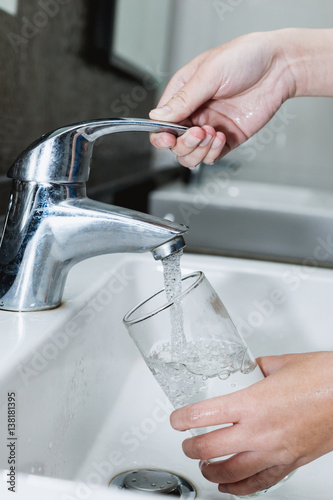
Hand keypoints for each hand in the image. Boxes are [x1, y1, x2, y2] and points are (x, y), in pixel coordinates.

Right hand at [149, 30, 295, 168]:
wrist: (279, 67)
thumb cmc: (245, 57)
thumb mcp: (209, 73)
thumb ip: (183, 99)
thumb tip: (158, 116)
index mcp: (182, 94)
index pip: (160, 123)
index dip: (160, 134)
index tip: (168, 137)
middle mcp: (194, 113)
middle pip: (174, 144)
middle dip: (184, 144)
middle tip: (200, 132)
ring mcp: (210, 128)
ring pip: (190, 155)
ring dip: (198, 151)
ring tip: (213, 134)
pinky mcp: (227, 139)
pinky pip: (211, 157)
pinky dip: (213, 153)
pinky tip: (222, 137)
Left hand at [170, 352, 332, 495]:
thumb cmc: (323, 379)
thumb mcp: (282, 363)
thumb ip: (260, 366)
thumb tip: (252, 368)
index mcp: (252, 402)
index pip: (204, 414)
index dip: (183, 419)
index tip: (176, 420)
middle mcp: (259, 430)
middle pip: (210, 448)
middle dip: (191, 448)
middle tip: (186, 443)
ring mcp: (274, 451)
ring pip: (231, 472)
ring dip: (211, 471)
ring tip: (203, 466)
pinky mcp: (290, 463)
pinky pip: (259, 483)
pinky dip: (240, 488)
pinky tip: (230, 486)